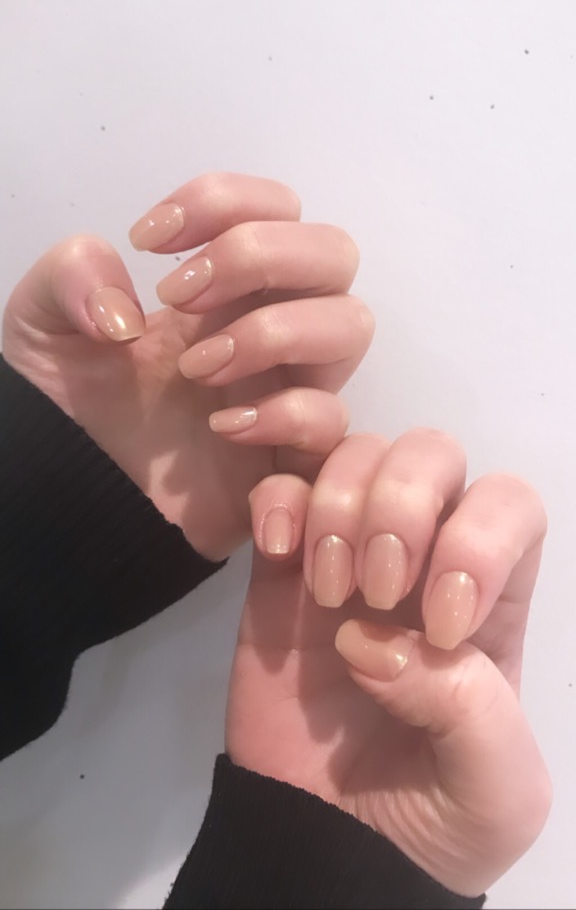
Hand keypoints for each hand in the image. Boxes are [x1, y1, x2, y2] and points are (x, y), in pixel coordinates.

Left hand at [2, 172, 372, 559]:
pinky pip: (333, 419)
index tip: (149, 241)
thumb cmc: (68, 407)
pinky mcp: (292, 455)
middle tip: (181, 298)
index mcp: (222, 285)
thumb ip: (70, 275)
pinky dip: (285, 411)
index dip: (224, 202)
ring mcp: (288, 387)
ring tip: (196, 369)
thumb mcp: (40, 323)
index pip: (276, 206)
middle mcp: (268, 324)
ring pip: (352, 324)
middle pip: (334, 250)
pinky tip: (220, 426)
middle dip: (260, 256)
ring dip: (275, 330)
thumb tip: (130, 309)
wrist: (70, 496)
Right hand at [228, 430, 551, 896]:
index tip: (441, 626)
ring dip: (341, 506)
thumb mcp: (498, 788)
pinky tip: (278, 552)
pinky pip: (278, 487)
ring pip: (356, 452)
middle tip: (378, 591)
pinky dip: (277, 499)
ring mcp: (347, 554)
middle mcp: (424, 556)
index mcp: (493, 597)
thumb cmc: (433, 819)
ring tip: (329, 591)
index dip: (479, 539)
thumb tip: (373, 641)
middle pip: (430, 452)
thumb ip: (470, 709)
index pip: (509, 504)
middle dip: (402, 505)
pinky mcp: (279, 570)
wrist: (328, 849)